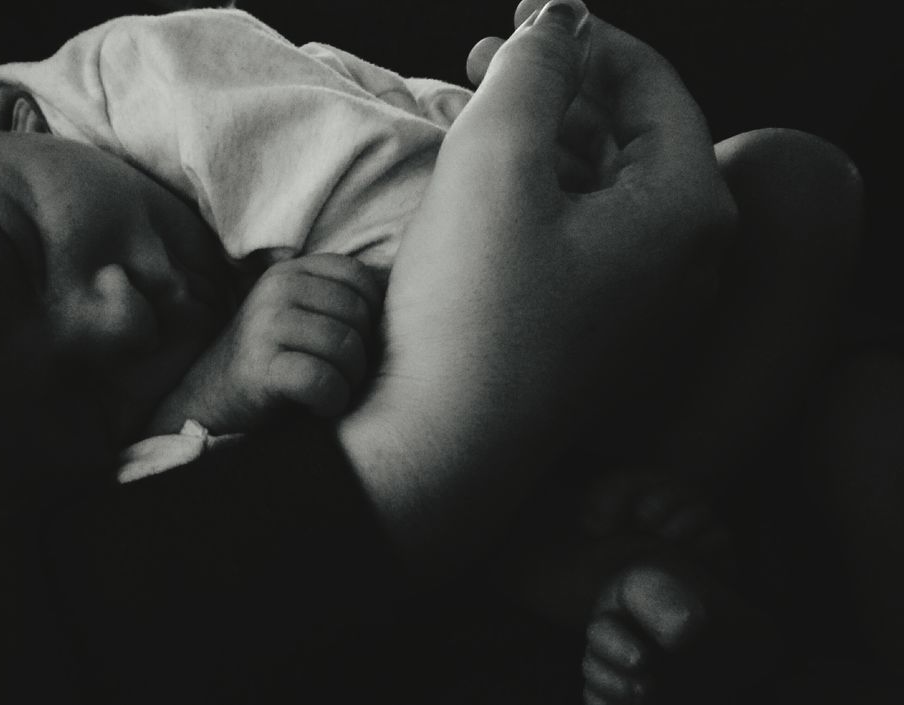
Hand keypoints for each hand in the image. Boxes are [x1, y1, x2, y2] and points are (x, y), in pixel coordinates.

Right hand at [147, 252, 381, 434]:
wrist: (209, 402)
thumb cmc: (270, 362)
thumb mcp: (297, 316)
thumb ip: (335, 301)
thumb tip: (405, 296)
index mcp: (290, 272)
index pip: (360, 278)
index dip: (371, 316)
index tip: (351, 345)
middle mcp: (276, 290)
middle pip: (358, 315)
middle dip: (362, 355)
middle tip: (341, 377)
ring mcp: (265, 326)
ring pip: (345, 347)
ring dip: (348, 382)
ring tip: (330, 392)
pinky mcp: (260, 367)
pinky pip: (321, 380)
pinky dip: (330, 401)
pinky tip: (318, 407)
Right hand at [339, 0, 736, 571]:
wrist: (442, 452)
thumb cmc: (469, 314)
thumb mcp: (494, 162)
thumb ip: (531, 70)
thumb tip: (557, 23)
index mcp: (686, 209)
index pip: (650, 84)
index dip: (580, 37)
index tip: (516, 17)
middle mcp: (685, 260)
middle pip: (629, 135)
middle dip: (556, 86)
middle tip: (487, 58)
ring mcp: (646, 305)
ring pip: (598, 187)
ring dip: (538, 140)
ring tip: (472, 114)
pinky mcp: (601, 335)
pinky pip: (580, 239)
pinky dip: (535, 197)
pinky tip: (481, 185)